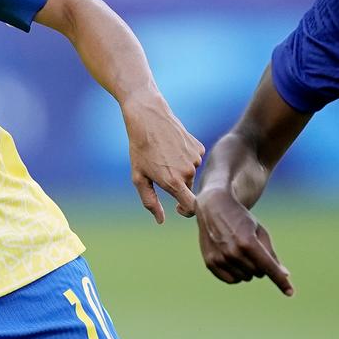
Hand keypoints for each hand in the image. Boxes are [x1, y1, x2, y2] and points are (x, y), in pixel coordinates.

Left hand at [122, 95, 203, 223]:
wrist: (148, 117)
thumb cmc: (140, 149)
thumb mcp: (139, 177)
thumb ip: (150, 201)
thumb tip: (160, 221)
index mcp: (173, 182)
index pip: (192, 207)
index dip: (187, 212)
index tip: (178, 208)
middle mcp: (188, 172)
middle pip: (188, 189)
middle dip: (177, 185)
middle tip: (159, 169)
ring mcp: (195, 159)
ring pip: (191, 173)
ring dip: (180, 169)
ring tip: (164, 155)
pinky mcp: (199, 147)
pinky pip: (194, 160)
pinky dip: (185, 157)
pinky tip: (172, 146)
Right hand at [196, 189, 292, 294]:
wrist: (214, 207)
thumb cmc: (242, 219)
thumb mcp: (260, 232)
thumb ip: (272, 255)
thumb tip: (285, 275)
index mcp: (248, 242)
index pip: (268, 267)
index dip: (281, 281)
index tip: (290, 292)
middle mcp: (233, 252)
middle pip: (258, 273)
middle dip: (260, 265)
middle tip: (253, 249)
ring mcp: (220, 258)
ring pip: (245, 278)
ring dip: (247, 270)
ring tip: (241, 252)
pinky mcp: (210, 262)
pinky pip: (231, 280)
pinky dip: (236, 275)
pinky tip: (233, 261)